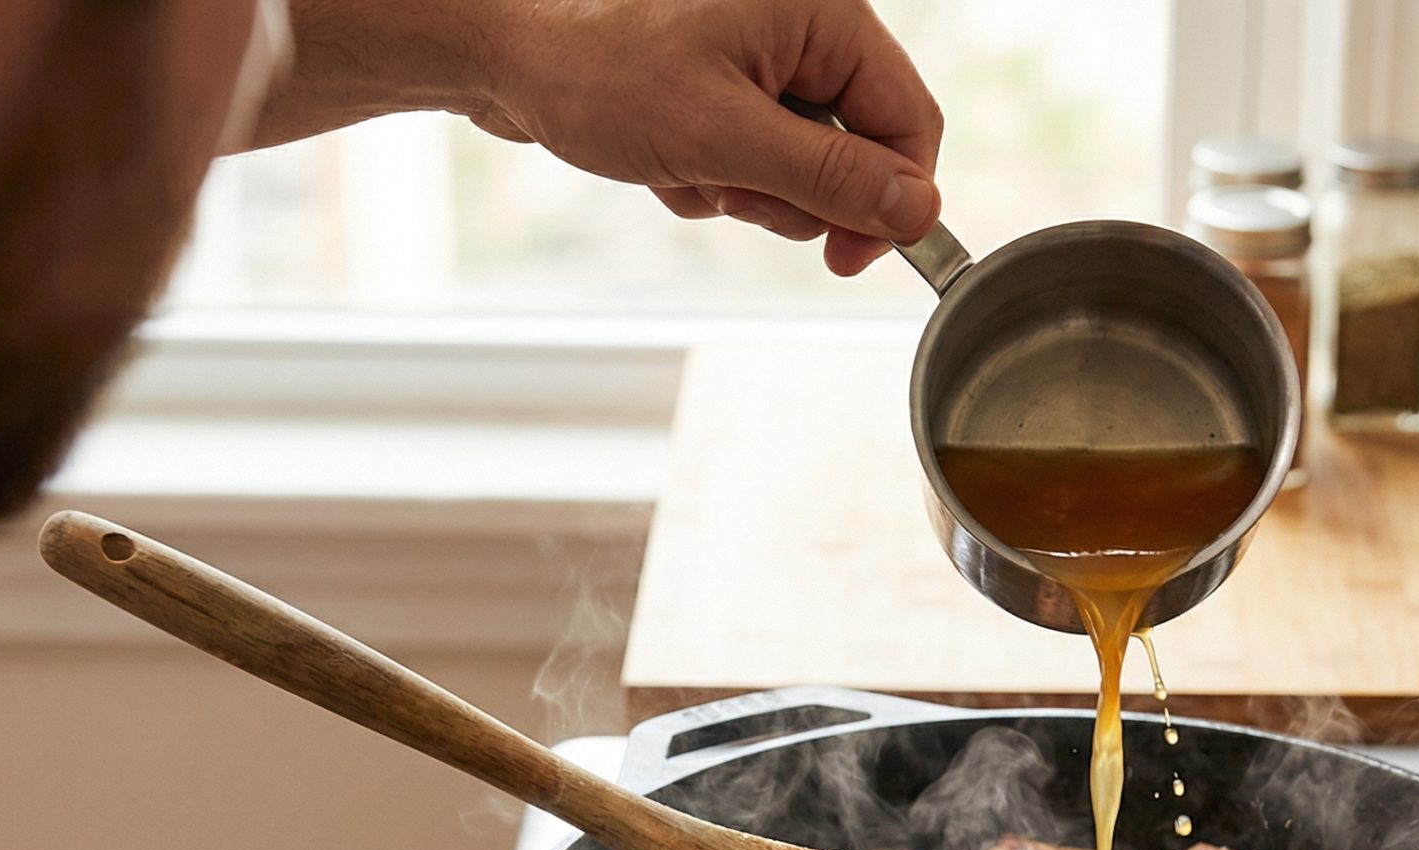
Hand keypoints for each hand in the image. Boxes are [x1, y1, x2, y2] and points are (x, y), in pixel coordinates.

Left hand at [256, 0, 942, 276]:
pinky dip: (710, 179)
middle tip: (731, 190)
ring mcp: (759, 59)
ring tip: (684, 167)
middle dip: (792, 192)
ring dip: (744, 190)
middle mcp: (800, 29)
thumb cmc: (599, 71)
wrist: (502, 54)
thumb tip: (915, 209)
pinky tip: (663, 163)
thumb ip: (830, 176)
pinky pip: (750, 161)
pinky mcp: (722, 88)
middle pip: (855, 150)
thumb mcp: (724, 138)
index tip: (848, 257)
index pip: (907, 121)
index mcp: (823, 16)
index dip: (890, 200)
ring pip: (799, 167)